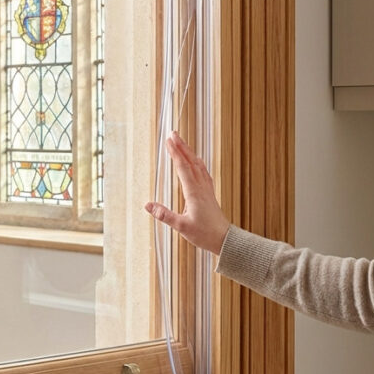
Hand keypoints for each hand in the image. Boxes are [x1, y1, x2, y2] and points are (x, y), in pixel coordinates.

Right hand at [145, 132, 230, 255]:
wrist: (225, 239)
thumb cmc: (205, 234)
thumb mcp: (181, 226)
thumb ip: (164, 215)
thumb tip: (148, 205)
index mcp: (194, 192)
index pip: (183, 167)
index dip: (175, 153)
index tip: (168, 141)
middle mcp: (201, 187)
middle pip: (191, 161)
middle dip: (182, 146)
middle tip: (173, 134)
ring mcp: (207, 189)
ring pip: (198, 165)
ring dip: (189, 152)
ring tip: (182, 143)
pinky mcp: (209, 194)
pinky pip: (203, 173)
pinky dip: (198, 163)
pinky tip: (197, 162)